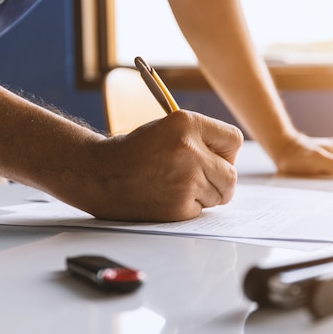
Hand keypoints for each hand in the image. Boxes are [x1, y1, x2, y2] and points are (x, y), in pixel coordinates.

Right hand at [76, 110, 242, 221]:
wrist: (98, 174)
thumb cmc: (136, 151)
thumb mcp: (169, 128)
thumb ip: (202, 139)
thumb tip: (233, 160)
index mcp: (187, 122)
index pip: (234, 140)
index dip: (226, 152)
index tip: (215, 158)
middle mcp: (189, 149)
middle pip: (232, 175)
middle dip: (221, 181)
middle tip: (200, 179)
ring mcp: (186, 179)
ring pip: (219, 195)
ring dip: (204, 195)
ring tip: (175, 185)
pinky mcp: (179, 206)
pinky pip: (201, 210)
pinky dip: (189, 208)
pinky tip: (166, 197)